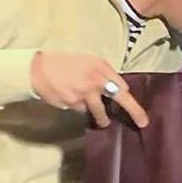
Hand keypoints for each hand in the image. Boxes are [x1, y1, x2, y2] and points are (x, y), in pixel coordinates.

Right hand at [29, 52, 148, 128]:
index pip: (121, 85)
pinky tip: (71, 99)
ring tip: (104, 122)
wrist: (38, 70)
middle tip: (143, 122)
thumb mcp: (86, 60)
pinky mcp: (73, 104)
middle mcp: (95, 80)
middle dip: (134, 111)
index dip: (128, 96)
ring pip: (99, 111)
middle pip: (120, 98)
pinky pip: (81, 110)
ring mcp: (85, 94)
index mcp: (100, 67)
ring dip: (102, 118)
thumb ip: (103, 72)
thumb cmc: (63, 63)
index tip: (135, 106)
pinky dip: (79, 108)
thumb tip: (118, 87)